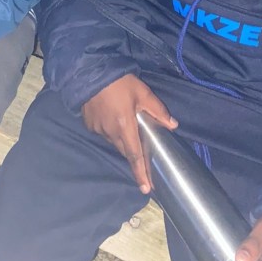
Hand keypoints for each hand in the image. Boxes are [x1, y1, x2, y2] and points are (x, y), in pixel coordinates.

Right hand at [81, 74, 176, 193]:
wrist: (90, 71)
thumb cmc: (120, 82)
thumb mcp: (143, 92)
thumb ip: (158, 110)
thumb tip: (173, 125)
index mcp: (125, 126)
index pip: (135, 156)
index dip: (141, 173)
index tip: (147, 189)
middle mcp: (110, 132)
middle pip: (124, 150)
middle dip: (133, 154)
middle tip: (142, 154)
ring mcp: (97, 129)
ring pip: (113, 141)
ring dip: (122, 139)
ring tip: (126, 124)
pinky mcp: (89, 124)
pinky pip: (103, 132)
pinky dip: (110, 130)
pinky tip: (112, 117)